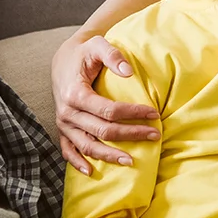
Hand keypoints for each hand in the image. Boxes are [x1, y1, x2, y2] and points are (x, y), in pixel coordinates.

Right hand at [51, 32, 159, 173]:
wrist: (63, 59)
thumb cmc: (84, 53)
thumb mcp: (97, 45)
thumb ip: (113, 55)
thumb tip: (128, 72)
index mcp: (75, 93)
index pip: (109, 110)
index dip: (132, 113)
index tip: (154, 114)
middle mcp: (67, 112)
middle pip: (103, 131)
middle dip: (130, 134)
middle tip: (154, 135)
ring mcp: (63, 123)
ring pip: (88, 146)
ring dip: (109, 156)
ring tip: (132, 161)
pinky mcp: (62, 129)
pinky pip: (68, 150)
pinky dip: (78, 163)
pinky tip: (91, 172)